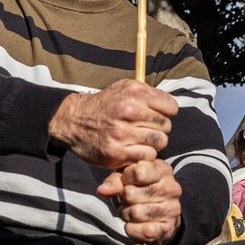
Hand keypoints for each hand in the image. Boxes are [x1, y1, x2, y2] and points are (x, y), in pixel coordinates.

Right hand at [50, 79, 175, 167]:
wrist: (73, 121)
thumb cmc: (104, 105)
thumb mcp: (123, 88)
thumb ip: (147, 93)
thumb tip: (170, 105)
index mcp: (134, 92)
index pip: (171, 107)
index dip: (166, 112)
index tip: (157, 115)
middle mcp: (129, 111)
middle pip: (166, 125)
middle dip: (159, 128)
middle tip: (146, 129)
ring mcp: (122, 133)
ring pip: (160, 142)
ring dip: (153, 143)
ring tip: (141, 139)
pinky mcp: (117, 152)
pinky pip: (147, 155)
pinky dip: (144, 154)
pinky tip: (134, 149)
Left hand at [97, 158, 181, 244]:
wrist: (161, 216)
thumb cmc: (142, 191)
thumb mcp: (127, 178)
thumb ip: (115, 180)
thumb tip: (103, 190)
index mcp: (163, 170)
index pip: (138, 172)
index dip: (125, 178)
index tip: (126, 182)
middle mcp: (171, 188)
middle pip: (131, 194)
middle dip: (123, 199)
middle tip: (127, 200)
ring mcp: (172, 209)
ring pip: (135, 213)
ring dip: (126, 214)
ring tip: (130, 211)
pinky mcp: (168, 228)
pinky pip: (144, 230)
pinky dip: (132, 229)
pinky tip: (134, 225)